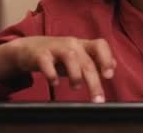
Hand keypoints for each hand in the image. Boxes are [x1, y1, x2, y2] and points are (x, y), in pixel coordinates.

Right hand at [0, 36, 115, 102]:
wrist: (28, 48)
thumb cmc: (57, 55)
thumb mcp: (77, 57)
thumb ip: (94, 61)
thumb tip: (114, 66)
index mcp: (82, 45)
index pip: (100, 45)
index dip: (106, 58)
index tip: (109, 76)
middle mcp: (72, 44)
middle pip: (87, 61)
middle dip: (94, 81)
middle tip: (98, 98)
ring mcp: (55, 47)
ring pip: (70, 57)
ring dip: (76, 74)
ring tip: (76, 87)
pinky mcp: (40, 54)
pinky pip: (46, 62)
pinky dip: (51, 74)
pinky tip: (54, 83)